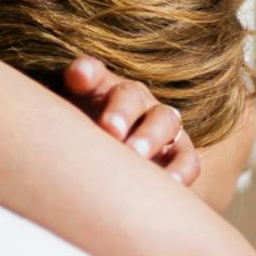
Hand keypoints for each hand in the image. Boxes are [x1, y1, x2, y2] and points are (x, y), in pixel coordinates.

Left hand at [61, 56, 199, 186]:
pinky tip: (170, 182)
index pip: (94, 73)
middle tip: (109, 130)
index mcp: (104, 87)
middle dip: (121, 112)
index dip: (88, 74)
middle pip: (132, 97)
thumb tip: (78, 75)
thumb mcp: (68, 115)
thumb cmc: (78, 138)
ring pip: (165, 123)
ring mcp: (161, 126)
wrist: (102, 168)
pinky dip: (181, 169)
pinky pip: (187, 160)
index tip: (80, 84)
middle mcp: (137, 101)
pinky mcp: (180, 154)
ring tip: (136, 155)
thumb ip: (74, 90)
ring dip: (151, 137)